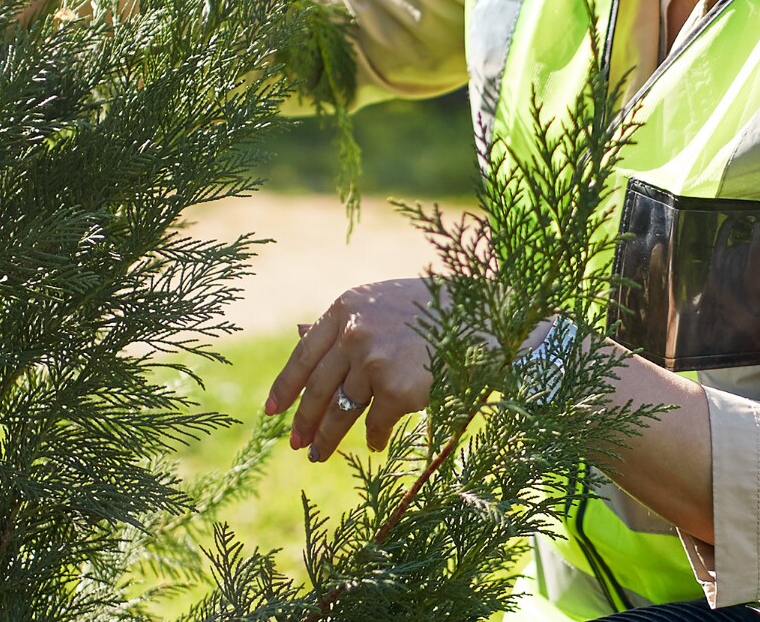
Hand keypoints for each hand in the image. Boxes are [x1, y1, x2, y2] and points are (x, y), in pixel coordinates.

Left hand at [264, 277, 435, 460]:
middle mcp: (353, 334)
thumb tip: (298, 333)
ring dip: (327, 439)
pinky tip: (375, 444)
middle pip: (318, 388)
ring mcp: (373, 363)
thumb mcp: (383, 304)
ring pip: (340, 412)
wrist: (487, 319)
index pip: (304, 355)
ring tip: (318, 455)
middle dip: (304, 421)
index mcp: (346, 308)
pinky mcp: (397, 391)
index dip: (286, 387)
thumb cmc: (437, 310)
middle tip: (295, 443)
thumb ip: (344, 322)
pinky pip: (376, 424)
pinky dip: (375, 438)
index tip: (272, 411)